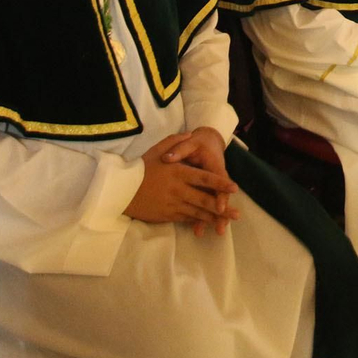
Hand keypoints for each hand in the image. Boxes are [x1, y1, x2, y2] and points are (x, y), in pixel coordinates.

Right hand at [124, 130, 239, 233]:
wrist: (121, 191)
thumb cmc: (140, 169)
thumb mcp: (156, 150)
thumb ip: (175, 142)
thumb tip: (190, 133)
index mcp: (178, 173)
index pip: (204, 179)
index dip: (220, 184)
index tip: (234, 188)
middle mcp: (178, 190)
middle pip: (204, 200)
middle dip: (222, 207)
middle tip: (237, 214)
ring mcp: (173, 205)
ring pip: (197, 213)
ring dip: (213, 219)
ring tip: (226, 224)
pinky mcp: (166, 215)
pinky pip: (186, 219)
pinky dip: (197, 221)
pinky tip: (207, 224)